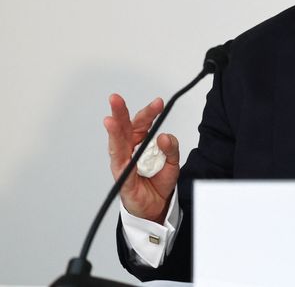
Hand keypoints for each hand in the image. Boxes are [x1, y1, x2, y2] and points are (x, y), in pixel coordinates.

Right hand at [103, 93, 179, 223]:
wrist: (157, 205)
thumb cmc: (159, 179)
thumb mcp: (173, 161)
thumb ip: (171, 147)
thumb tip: (164, 137)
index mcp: (140, 141)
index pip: (142, 123)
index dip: (149, 112)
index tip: (158, 103)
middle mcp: (129, 150)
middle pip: (123, 128)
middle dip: (119, 113)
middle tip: (115, 99)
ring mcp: (123, 164)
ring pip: (117, 146)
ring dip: (113, 133)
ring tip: (111, 121)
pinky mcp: (124, 181)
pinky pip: (123, 171)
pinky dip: (123, 164)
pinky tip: (124, 158)